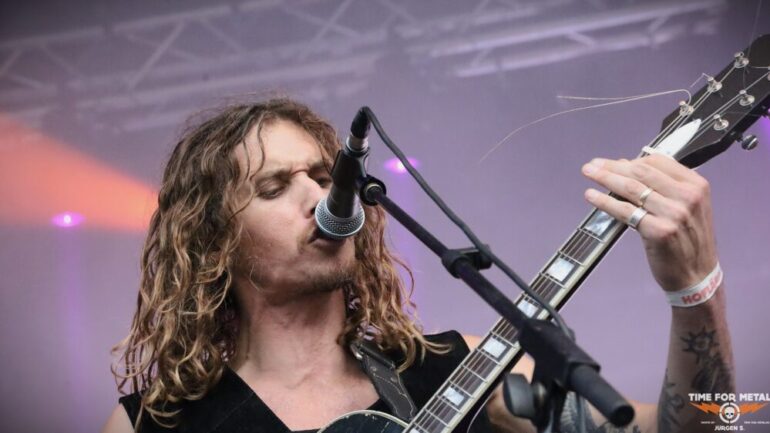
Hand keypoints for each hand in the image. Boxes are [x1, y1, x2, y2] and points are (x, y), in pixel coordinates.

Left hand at [581, 154, 717, 291]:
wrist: (697, 276)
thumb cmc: (688, 242)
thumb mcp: (688, 207)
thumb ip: (665, 187)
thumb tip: (628, 167)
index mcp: (696, 185)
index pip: (658, 162)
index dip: (630, 160)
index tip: (612, 162)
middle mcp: (687, 196)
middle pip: (641, 171)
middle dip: (613, 166)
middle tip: (593, 165)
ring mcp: (674, 214)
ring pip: (631, 188)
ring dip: (605, 178)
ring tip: (589, 174)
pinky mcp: (659, 231)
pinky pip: (625, 211)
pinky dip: (605, 201)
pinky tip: (592, 196)